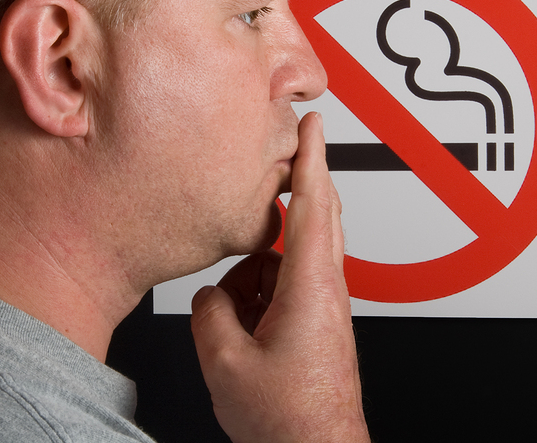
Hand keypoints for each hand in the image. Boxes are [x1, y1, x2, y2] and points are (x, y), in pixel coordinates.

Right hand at [191, 112, 369, 442]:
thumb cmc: (292, 420)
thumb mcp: (226, 362)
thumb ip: (210, 314)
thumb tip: (210, 298)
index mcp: (312, 288)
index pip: (315, 204)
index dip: (312, 157)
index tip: (312, 123)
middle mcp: (325, 292)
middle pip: (314, 219)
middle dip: (295, 188)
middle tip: (278, 162)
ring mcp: (323, 309)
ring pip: (286, 261)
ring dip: (255, 271)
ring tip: (230, 314)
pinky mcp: (316, 326)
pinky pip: (283, 289)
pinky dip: (257, 295)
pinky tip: (238, 329)